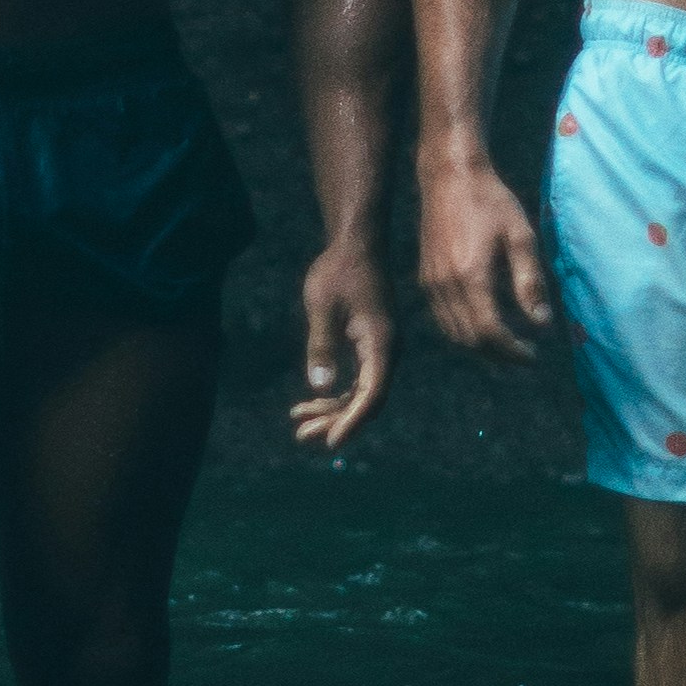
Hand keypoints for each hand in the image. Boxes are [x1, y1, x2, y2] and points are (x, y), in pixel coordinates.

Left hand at [290, 233, 396, 451]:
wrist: (356, 243)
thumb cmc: (339, 269)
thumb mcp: (323, 304)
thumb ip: (321, 345)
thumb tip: (320, 387)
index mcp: (381, 342)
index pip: (371, 395)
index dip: (350, 421)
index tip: (330, 442)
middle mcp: (387, 351)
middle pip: (365, 401)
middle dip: (334, 420)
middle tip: (301, 436)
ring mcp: (380, 351)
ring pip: (359, 394)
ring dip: (332, 410)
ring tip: (298, 423)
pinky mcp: (370, 347)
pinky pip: (356, 381)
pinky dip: (334, 393)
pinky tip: (309, 402)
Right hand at [417, 150, 556, 360]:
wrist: (450, 174)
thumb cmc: (491, 200)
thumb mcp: (520, 235)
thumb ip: (531, 281)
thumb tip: (542, 323)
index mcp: (471, 275)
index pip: (491, 333)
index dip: (514, 352)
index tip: (534, 355)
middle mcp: (446, 285)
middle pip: (472, 341)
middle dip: (501, 355)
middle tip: (526, 354)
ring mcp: (431, 282)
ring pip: (455, 334)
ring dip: (482, 347)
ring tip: (509, 343)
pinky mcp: (425, 277)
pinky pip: (444, 319)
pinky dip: (465, 331)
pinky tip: (484, 323)